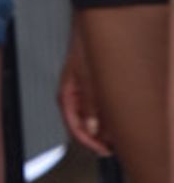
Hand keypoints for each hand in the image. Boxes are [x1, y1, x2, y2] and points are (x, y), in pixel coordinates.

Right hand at [57, 27, 110, 156]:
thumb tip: (93, 128)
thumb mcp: (87, 80)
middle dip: (96, 137)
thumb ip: (89, 105)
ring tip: (115, 134)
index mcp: (65, 97)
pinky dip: (103, 117)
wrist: (88, 33)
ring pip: (88, 119)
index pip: (74, 127)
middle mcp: (71, 98)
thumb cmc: (83, 49)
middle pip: (81, 126)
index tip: (102, 149)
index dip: (89, 142)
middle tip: (112, 145)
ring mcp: (79, 95)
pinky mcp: (87, 91)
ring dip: (101, 128)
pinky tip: (113, 120)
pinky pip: (93, 110)